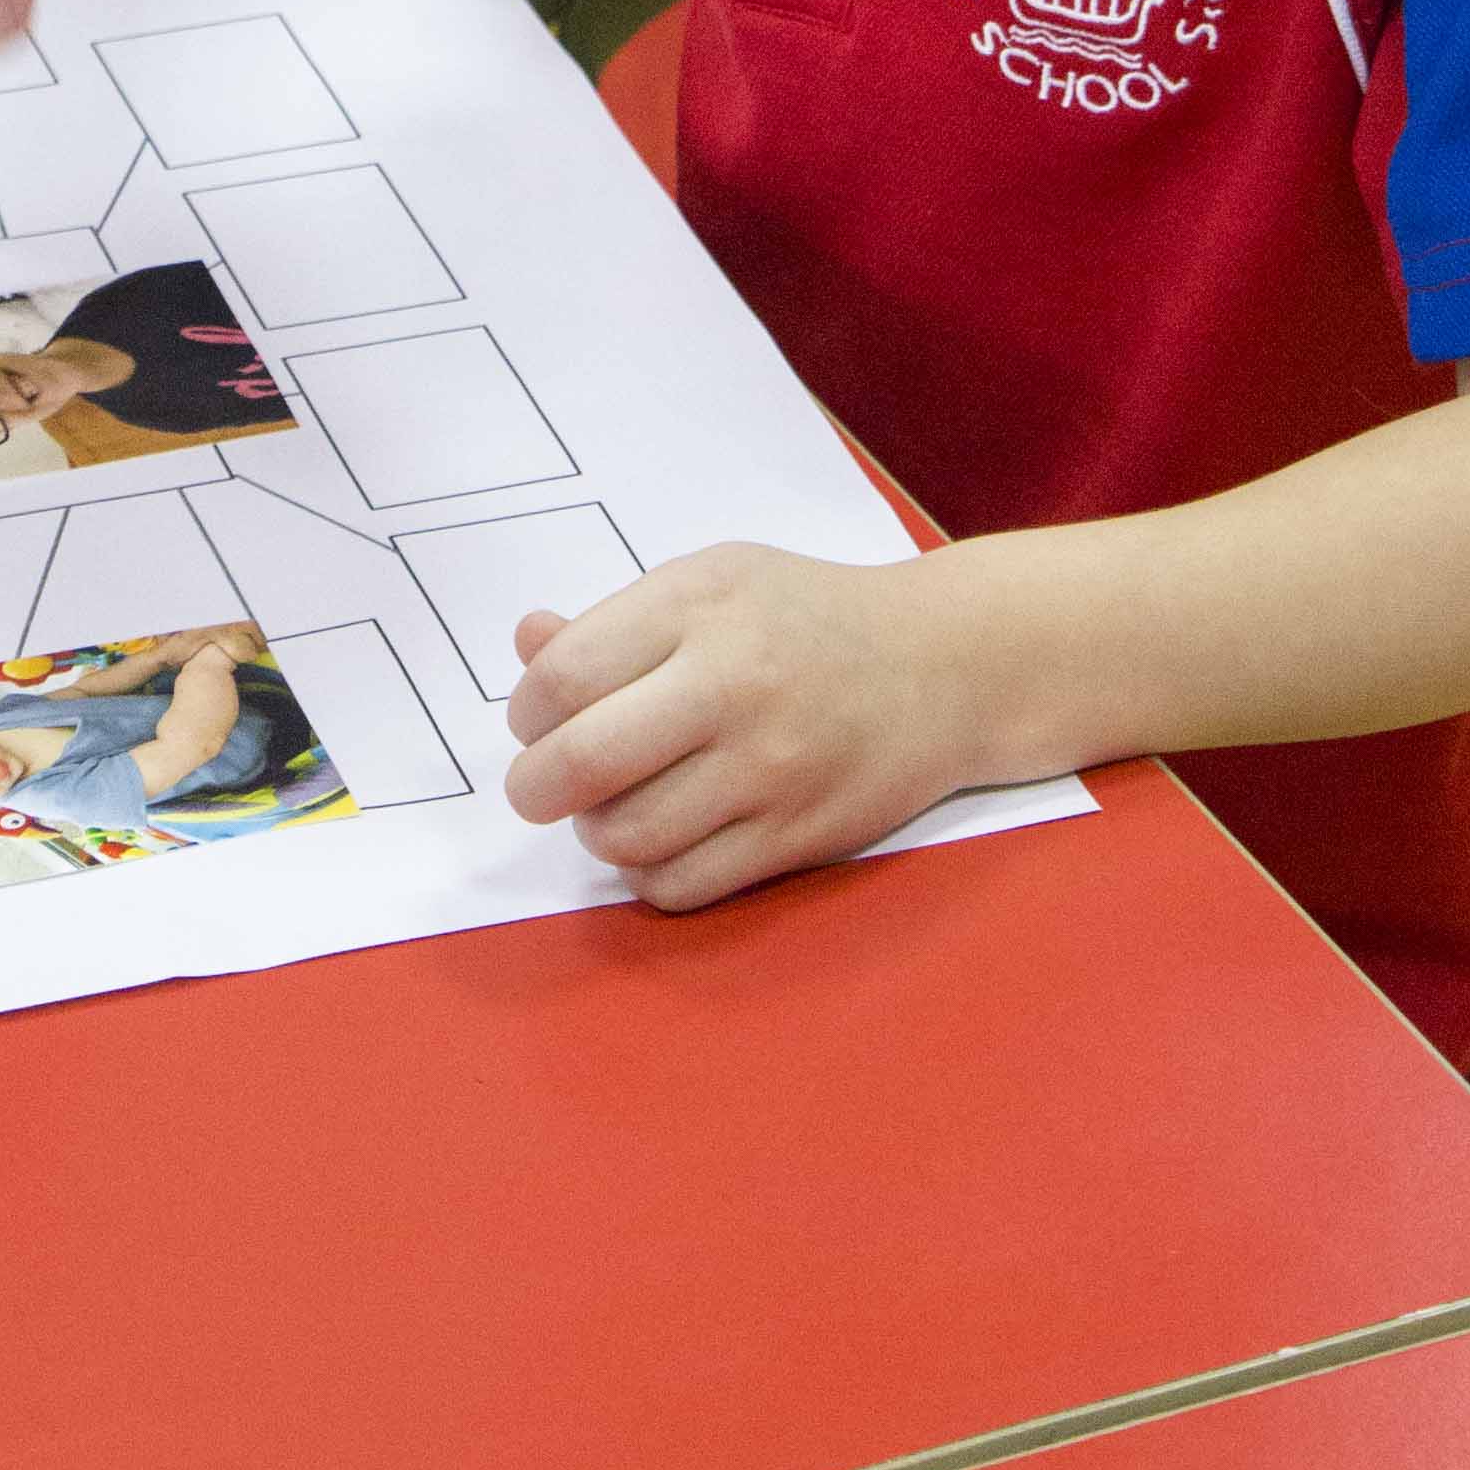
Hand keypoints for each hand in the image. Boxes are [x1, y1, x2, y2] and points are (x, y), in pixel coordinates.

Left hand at [503, 546, 979, 911]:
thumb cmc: (808, 617)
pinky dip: (647, 875)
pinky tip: (659, 841)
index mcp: (700, 607)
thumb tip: (528, 643)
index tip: (535, 722)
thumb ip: (615, 620)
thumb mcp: (713, 582)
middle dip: (535, 788)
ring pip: (629, 837)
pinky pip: (682, 887)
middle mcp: (733, 686)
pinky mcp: (797, 838)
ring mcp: (769, 770)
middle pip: (587, 763)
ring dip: (596, 832)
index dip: (528, 712)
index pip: (567, 675)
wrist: (941, 667)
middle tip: (538, 787)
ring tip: (612, 805)